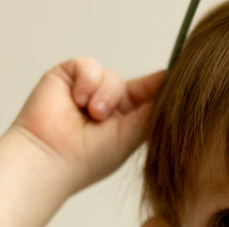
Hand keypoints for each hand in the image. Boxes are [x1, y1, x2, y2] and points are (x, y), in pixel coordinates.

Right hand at [9, 59, 164, 193]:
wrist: (52, 156)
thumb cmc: (90, 158)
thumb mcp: (131, 136)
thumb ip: (152, 112)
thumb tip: (171, 88)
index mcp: (123, 122)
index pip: (145, 99)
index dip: (159, 88)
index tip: (176, 77)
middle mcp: (106, 104)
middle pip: (129, 85)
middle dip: (122, 98)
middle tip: (103, 117)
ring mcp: (87, 90)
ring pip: (111, 76)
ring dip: (104, 95)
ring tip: (91, 114)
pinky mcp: (68, 76)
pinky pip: (89, 65)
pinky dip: (87, 81)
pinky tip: (77, 101)